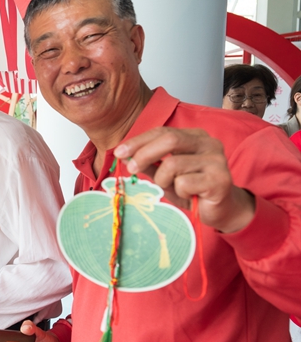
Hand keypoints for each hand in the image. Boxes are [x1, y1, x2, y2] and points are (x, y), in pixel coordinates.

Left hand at [114, 127, 255, 233]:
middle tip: (132, 169)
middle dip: (144, 154)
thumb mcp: (165, 175)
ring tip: (171, 188)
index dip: (138, 141)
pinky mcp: (220, 179)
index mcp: (195, 136)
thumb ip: (149, 163)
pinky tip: (189, 195)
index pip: (162, 131)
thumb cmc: (192, 190)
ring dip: (163, 180)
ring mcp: (216, 160)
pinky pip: (184, 183)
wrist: (221, 210)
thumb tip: (125, 156)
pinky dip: (179, 192)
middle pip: (169, 139)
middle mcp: (208, 143)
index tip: (119, 152)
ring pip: (173, 164)